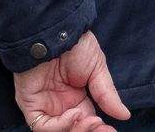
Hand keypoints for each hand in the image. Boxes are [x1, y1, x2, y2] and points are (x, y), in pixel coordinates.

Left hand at [12, 31, 130, 131]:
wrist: (58, 32)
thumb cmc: (76, 45)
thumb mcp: (97, 69)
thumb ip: (107, 94)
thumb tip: (124, 115)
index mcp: (76, 98)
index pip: (87, 121)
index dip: (98, 129)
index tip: (112, 130)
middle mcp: (60, 105)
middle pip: (73, 129)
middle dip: (88, 131)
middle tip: (102, 127)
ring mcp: (45, 106)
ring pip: (59, 131)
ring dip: (77, 130)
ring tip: (92, 120)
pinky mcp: (30, 105)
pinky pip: (42, 126)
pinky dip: (60, 126)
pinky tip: (74, 113)